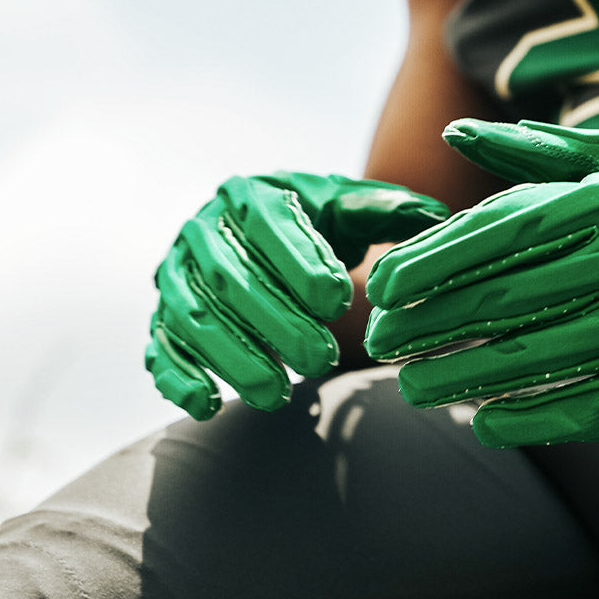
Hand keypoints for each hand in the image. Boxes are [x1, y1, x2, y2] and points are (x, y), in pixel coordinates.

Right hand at [146, 173, 447, 418]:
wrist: (262, 236)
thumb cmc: (317, 224)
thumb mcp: (350, 208)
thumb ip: (388, 209)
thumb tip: (438, 217)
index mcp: (250, 195)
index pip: (270, 224)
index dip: (301, 262)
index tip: (340, 300)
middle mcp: (204, 230)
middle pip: (231, 278)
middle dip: (276, 323)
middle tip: (323, 359)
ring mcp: (177, 274)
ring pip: (193, 317)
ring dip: (232, 358)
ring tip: (277, 394)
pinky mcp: (162, 315)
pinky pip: (160, 347)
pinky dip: (177, 377)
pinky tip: (208, 404)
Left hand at [364, 119, 598, 447]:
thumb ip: (533, 149)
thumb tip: (455, 133)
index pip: (496, 234)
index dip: (430, 263)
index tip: (383, 287)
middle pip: (504, 299)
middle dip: (430, 325)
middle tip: (381, 342)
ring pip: (540, 358)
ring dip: (467, 377)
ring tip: (414, 387)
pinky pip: (597, 403)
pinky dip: (539, 418)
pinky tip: (489, 423)